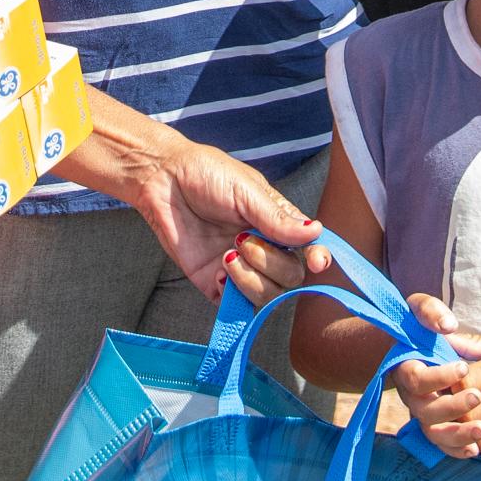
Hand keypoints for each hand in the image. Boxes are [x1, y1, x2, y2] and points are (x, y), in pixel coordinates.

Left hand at [133, 141, 322, 301]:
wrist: (163, 180)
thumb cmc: (207, 174)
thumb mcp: (246, 190)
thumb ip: (277, 218)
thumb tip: (316, 232)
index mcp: (277, 223)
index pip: (309, 249)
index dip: (318, 259)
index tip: (317, 261)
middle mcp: (264, 248)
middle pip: (291, 277)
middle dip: (273, 264)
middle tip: (243, 239)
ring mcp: (240, 268)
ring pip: (267, 296)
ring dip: (252, 279)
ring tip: (228, 252)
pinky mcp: (214, 282)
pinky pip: (235, 306)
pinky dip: (232, 292)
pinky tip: (219, 267)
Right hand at [393, 294, 480, 451]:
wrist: (416, 346)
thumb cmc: (422, 326)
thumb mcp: (421, 308)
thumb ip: (430, 311)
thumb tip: (448, 326)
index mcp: (406, 369)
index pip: (416, 379)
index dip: (438, 376)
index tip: (464, 367)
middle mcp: (411, 396)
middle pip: (425, 411)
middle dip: (453, 407)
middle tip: (478, 397)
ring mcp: (422, 415)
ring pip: (434, 433)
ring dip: (458, 434)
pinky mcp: (435, 427)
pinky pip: (442, 446)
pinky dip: (458, 450)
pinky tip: (477, 448)